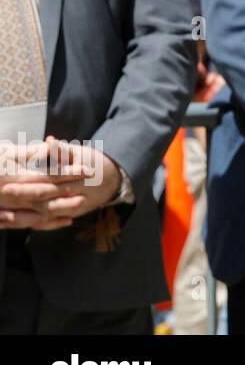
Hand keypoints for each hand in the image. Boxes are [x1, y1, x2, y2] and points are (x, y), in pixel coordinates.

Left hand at [0, 138, 119, 228]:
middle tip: (6, 190)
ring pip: (47, 213)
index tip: (12, 179)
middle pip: (47, 196)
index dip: (32, 179)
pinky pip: (49, 222)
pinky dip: (30, 223)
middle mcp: (77, 194)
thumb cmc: (93, 163)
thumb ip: (62, 150)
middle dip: (24, 195)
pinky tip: (14, 223)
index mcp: (79, 176)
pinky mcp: (70, 215)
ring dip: (23, 216)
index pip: (51, 178)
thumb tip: (49, 141)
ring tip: (3, 215)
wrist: (113, 180)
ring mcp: (74, 207)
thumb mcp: (81, 153)